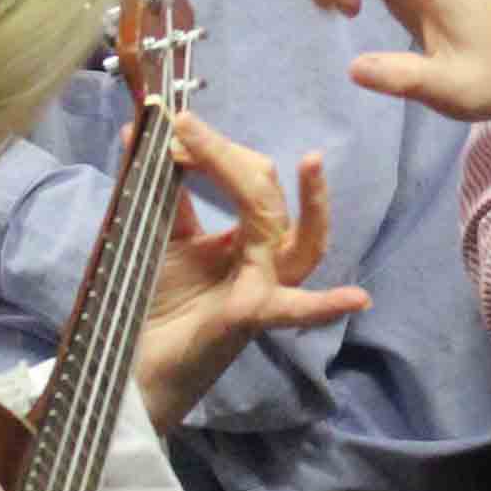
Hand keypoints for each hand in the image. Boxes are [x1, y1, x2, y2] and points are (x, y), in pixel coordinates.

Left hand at [132, 108, 370, 433]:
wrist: (134, 366)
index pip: (248, 178)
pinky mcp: (253, 316)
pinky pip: (294, 309)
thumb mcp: (162, 236)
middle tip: (185, 128)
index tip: (174, 125)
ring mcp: (266, 286)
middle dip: (229, 158)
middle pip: (266, 198)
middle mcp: (265, 259)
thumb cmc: (156, 304)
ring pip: (297, 240)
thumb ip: (164, 191)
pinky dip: (326, 306)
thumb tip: (140, 132)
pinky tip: (357, 298)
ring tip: (311, 163)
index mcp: (246, 237)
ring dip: (312, 204)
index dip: (215, 149)